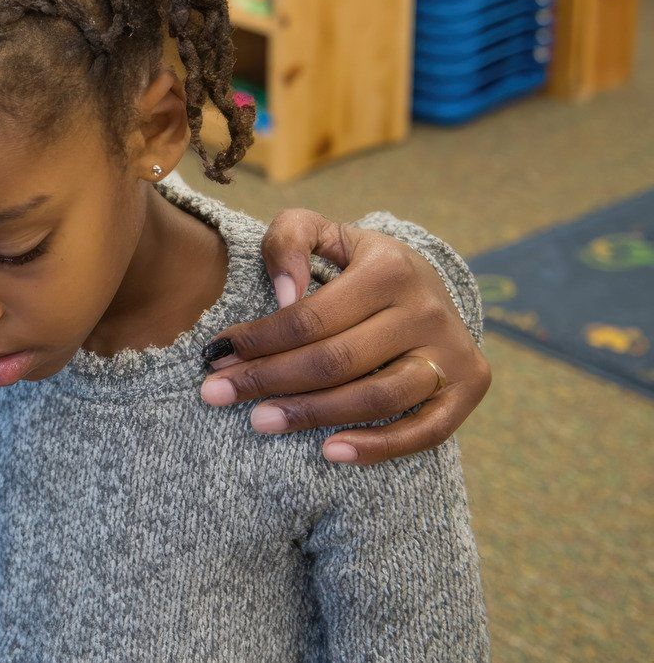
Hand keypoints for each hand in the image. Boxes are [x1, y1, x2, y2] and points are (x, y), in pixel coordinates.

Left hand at [200, 209, 490, 464]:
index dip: (257, 341)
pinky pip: (426, 431)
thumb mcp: (320, 233)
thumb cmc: (355, 264)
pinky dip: (378, 447)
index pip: (310, 318)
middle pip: (336, 361)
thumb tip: (285, 293)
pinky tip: (329, 452)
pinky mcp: (469, 387)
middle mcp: (427, 309)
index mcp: (389, 268)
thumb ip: (290, 241)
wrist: (425, 283)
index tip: (214, 356)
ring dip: (312, 415)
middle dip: (268, 380)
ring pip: (376, 398)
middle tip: (216, 394)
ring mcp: (453, 351)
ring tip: (259, 421)